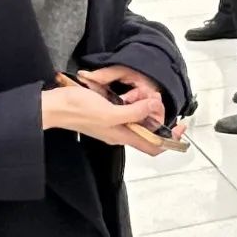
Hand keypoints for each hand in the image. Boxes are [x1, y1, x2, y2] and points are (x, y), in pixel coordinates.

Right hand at [41, 83, 166, 155]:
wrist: (56, 105)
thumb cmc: (79, 110)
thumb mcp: (110, 112)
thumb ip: (134, 112)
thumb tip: (153, 107)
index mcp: (122, 136)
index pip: (153, 146)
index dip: (170, 139)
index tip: (180, 124)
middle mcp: (120, 132)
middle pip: (147, 128)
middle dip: (155, 113)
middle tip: (153, 97)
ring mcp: (113, 122)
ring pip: (138, 116)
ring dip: (144, 104)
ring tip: (141, 92)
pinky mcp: (107, 112)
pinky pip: (127, 108)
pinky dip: (132, 99)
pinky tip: (128, 90)